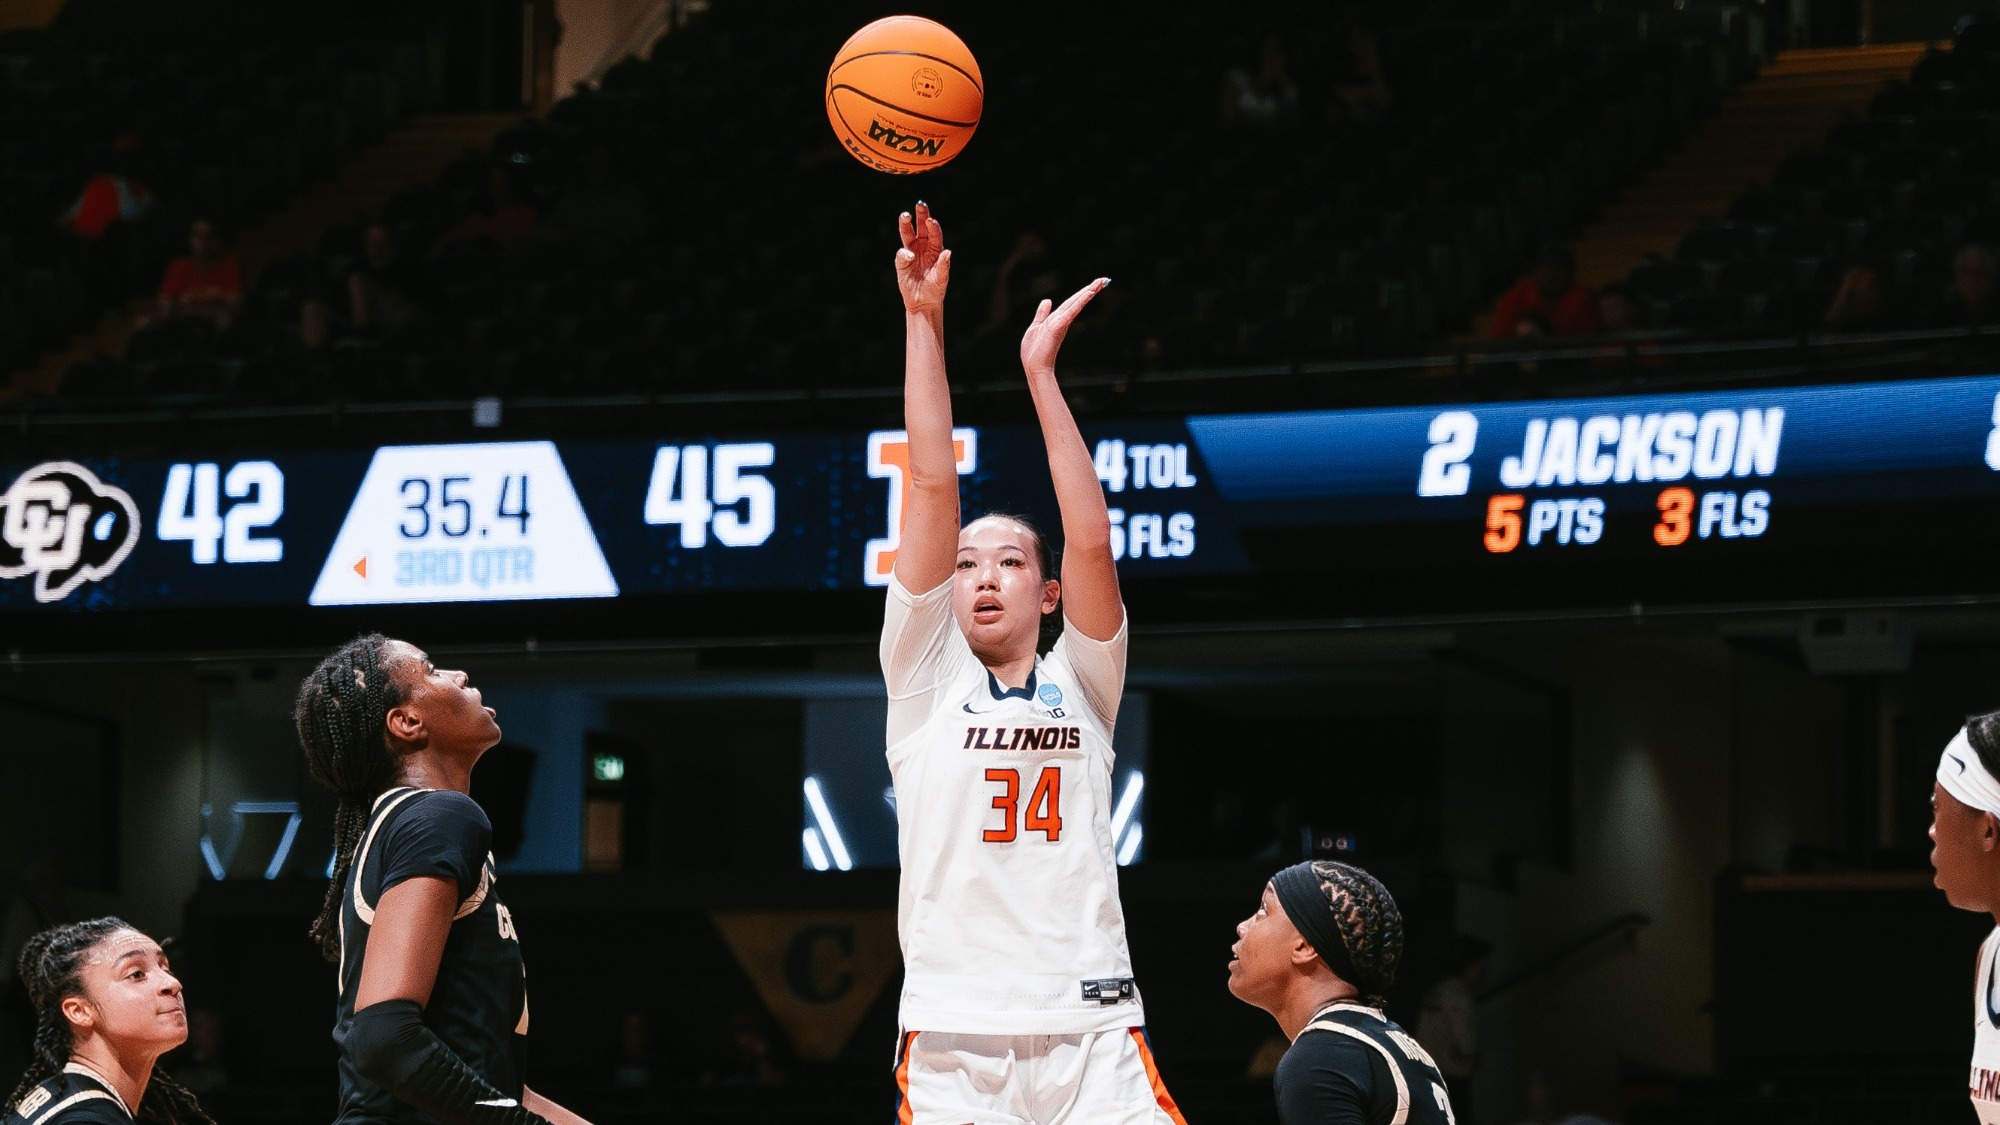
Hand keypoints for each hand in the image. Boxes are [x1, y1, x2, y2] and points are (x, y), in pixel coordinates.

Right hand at [895, 202, 950, 316]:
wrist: (923, 302)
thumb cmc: (935, 290)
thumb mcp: (942, 279)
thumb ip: (944, 266)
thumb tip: (948, 252)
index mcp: (935, 249)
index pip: (934, 233)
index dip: (932, 226)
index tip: (930, 220)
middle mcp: (923, 247)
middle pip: (921, 227)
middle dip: (921, 215)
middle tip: (920, 204)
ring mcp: (911, 252)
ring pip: (908, 234)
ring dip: (906, 224)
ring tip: (905, 215)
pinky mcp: (902, 261)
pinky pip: (902, 253)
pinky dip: (904, 253)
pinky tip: (909, 258)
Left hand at [1019, 277, 1107, 377]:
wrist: (1034, 366)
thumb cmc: (1034, 351)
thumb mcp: (1036, 326)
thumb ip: (1042, 314)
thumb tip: (1047, 300)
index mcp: (1057, 319)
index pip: (1071, 302)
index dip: (1082, 293)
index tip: (1094, 284)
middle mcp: (1062, 320)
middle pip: (1077, 301)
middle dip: (1090, 289)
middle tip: (1104, 279)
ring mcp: (1061, 323)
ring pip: (1076, 304)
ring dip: (1088, 292)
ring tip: (1100, 282)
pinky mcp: (1059, 326)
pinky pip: (1071, 311)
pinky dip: (1080, 301)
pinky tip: (1088, 293)